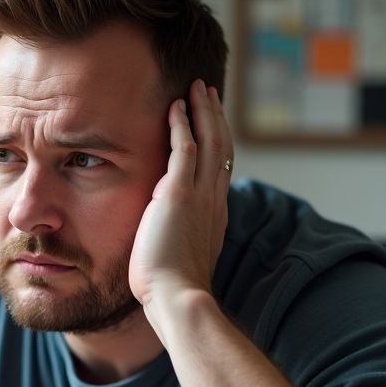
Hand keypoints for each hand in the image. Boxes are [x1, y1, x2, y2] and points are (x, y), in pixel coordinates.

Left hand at [129, 79, 233, 313]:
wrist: (177, 298)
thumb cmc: (172, 289)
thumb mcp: (181, 256)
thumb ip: (177, 237)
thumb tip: (163, 233)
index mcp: (215, 214)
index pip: (220, 168)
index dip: (217, 142)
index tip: (212, 123)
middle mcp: (214, 200)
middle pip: (222, 146)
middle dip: (215, 116)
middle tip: (209, 92)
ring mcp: (200, 195)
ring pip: (210, 140)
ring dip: (203, 111)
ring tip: (197, 88)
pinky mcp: (179, 194)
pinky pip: (186, 148)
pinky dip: (182, 124)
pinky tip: (176, 106)